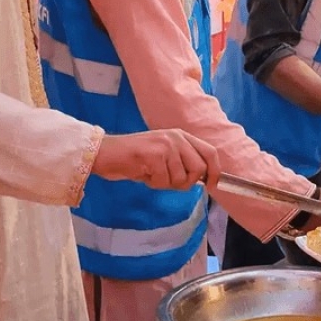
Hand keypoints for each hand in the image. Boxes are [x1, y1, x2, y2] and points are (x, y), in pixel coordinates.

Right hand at [93, 130, 220, 189]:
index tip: (213, 184)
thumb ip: (183, 163)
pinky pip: (163, 180)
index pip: (210, 152)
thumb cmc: (134, 159)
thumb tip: (204, 179)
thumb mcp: (164, 156)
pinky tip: (142, 173)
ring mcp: (166, 145)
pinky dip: (153, 183)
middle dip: (185, 182)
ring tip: (150, 174)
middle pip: (199, 168)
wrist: (105, 153)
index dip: (216, 171)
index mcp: (182, 136)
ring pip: (180, 178)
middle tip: (168, 181)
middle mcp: (177, 138)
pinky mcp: (154, 155)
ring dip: (165, 183)